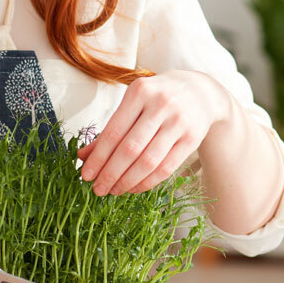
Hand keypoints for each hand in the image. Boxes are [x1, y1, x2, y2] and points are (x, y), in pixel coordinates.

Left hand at [78, 71, 228, 195]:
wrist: (201, 92)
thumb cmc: (158, 98)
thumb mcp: (133, 104)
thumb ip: (110, 129)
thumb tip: (82, 157)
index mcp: (140, 92)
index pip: (114, 131)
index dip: (98, 157)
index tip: (86, 175)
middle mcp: (161, 105)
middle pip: (130, 149)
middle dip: (110, 173)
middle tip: (98, 189)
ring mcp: (178, 122)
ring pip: (148, 161)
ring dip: (127, 181)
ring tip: (114, 190)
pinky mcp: (192, 139)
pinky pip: (166, 167)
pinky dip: (147, 182)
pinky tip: (134, 188)